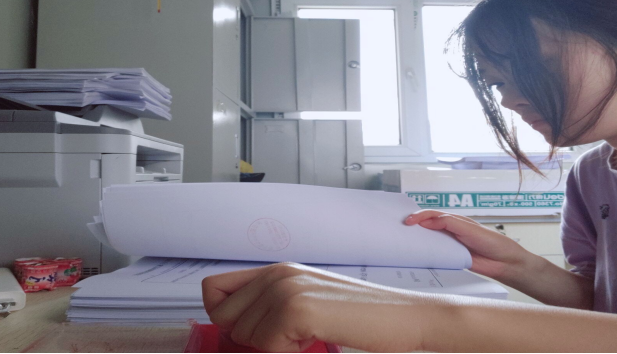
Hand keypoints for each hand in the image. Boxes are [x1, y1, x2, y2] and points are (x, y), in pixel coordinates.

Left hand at [202, 262, 434, 352]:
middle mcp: (276, 274)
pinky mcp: (297, 309)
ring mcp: (286, 289)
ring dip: (272, 348)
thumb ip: (270, 308)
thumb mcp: (307, 304)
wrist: (402, 317)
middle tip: (289, 337)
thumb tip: (233, 331)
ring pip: (242, 335)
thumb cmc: (359, 316)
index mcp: (276, 270)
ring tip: (308, 336)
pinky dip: (287, 353)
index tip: (250, 332)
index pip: (213, 290)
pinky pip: (264, 345)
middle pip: (223, 317)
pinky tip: (314, 340)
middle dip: (249, 339)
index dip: (223, 317)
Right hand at [405, 210, 534, 280]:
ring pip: (430, 240)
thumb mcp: (469, 229)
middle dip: (414, 226)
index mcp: (454, 220)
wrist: (504, 262)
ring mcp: (450, 244)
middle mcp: (451, 231)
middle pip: (428, 226)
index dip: (419, 216)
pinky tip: (418, 256)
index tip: (408, 222)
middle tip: (400, 229)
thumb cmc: (492, 241)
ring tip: (404, 242)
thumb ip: (449, 223)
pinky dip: (426, 254)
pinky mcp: (452, 258)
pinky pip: (436, 255)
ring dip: (419, 241)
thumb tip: (428, 221)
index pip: (432, 214)